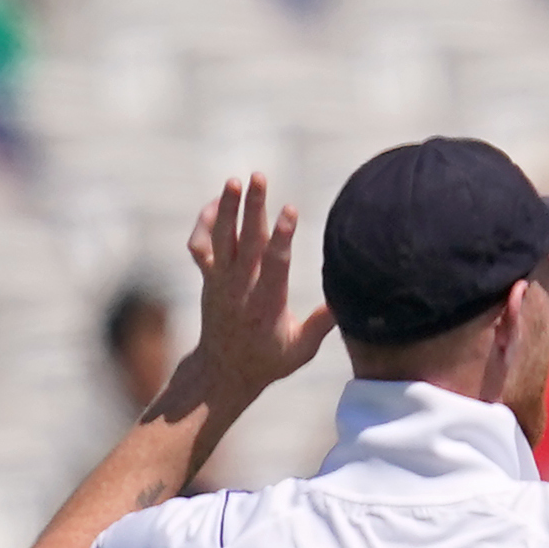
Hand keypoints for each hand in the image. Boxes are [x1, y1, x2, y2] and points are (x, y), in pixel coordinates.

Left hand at [170, 175, 336, 414]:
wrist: (223, 370)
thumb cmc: (269, 361)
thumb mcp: (301, 349)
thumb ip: (322, 323)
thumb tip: (348, 300)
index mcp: (267, 304)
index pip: (275, 262)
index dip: (283, 234)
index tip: (290, 209)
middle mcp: (241, 288)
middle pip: (247, 239)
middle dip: (253, 206)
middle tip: (258, 177)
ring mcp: (221, 281)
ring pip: (221, 238)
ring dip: (227, 207)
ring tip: (234, 180)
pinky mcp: (209, 278)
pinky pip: (200, 246)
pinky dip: (206, 223)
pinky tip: (218, 203)